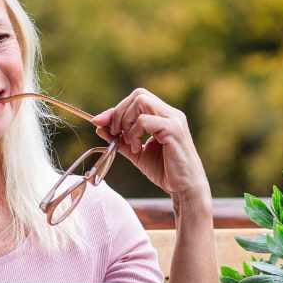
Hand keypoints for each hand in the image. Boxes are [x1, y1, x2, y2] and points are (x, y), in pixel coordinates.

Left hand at [92, 88, 209, 203]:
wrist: (183, 187)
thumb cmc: (164, 170)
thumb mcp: (136, 152)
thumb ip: (119, 139)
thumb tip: (99, 126)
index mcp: (163, 115)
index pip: (137, 98)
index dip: (116, 108)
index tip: (100, 123)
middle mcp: (170, 113)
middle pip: (138, 95)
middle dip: (119, 113)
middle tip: (115, 134)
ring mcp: (174, 120)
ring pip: (141, 102)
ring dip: (127, 122)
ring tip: (130, 144)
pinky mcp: (173, 130)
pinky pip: (145, 120)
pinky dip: (134, 133)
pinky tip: (137, 149)